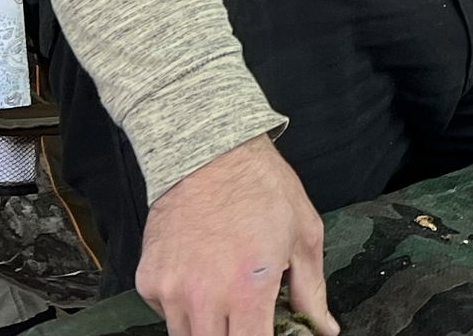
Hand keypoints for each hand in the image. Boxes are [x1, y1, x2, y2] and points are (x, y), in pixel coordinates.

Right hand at [137, 135, 333, 335]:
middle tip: (249, 314)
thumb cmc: (261, 188)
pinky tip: (201, 277)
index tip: (270, 332)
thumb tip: (323, 328)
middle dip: (236, 334)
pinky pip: (165, 313)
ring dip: (209, 325)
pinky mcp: (148, 282)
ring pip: (186, 335)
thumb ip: (311, 290)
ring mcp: (171, 292)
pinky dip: (183, 306)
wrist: (210, 154)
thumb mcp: (303, 235)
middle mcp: (204, 297)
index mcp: (248, 289)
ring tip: (227, 293)